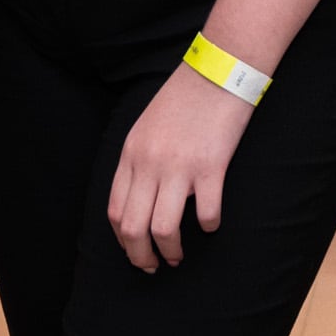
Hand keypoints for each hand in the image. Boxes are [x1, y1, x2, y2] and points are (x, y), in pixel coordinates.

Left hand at [109, 61, 257, 271]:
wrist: (220, 68)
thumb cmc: (186, 96)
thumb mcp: (148, 125)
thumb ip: (139, 159)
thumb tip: (138, 198)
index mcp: (131, 153)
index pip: (116, 211)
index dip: (123, 240)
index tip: (134, 250)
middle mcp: (150, 163)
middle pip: (133, 229)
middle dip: (140, 257)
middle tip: (152, 266)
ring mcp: (180, 167)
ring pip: (163, 230)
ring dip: (170, 251)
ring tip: (177, 256)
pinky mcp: (211, 167)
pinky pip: (206, 214)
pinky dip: (208, 226)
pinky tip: (211, 223)